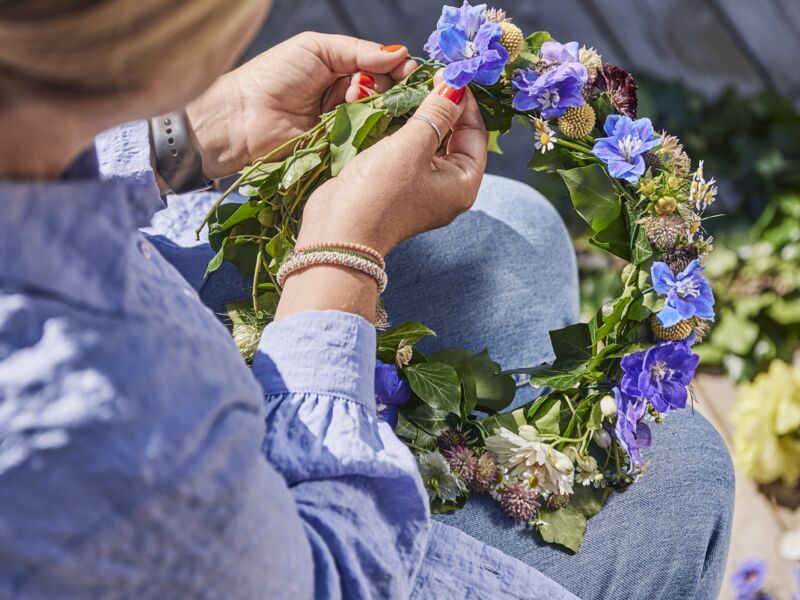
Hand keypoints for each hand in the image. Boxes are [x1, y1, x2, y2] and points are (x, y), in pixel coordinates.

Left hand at [187, 33, 416, 178]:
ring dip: (378, 109)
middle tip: (379, 88)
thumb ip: (358, 50)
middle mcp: (347, 97)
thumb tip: (399, 53)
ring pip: (380, 117)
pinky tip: (372, 127)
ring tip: (363, 104)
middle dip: (389, 88)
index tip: (409, 71)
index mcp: (342, 69)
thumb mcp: (316, 49)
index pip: (383, 67)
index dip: (398, 69)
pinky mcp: (341, 150)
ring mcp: (345, 125)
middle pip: (387, 92)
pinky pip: (366, 141)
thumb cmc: (271, 76)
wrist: (241, 118)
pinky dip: (372, 134)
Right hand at [275, 76, 487, 321]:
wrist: (338, 233)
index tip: (449, 73)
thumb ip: (436, 113)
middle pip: (455, 137)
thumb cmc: (380, 192)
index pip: (476, 133)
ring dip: (421, 116)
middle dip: (443, 106)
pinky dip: (404, 131)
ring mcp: (422, 189)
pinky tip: (393, 110)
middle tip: (428, 77)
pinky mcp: (397, 186)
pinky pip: (409, 152)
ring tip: (410, 88)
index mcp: (463, 184)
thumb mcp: (413, 146)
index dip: (464, 101)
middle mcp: (447, 188)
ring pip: (430, 143)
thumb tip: (456, 86)